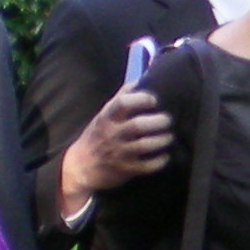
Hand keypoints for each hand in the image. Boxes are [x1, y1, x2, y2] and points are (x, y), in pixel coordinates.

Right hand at [61, 87, 173, 204]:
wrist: (81, 167)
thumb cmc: (98, 135)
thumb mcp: (104, 115)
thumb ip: (121, 97)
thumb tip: (142, 79)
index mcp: (106, 118)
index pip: (122, 103)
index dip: (141, 99)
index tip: (153, 100)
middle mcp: (111, 134)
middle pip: (137, 125)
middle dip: (157, 121)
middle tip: (167, 120)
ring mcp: (118, 153)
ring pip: (144, 145)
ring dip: (161, 140)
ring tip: (169, 136)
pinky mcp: (125, 169)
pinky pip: (146, 166)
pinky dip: (159, 161)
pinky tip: (164, 156)